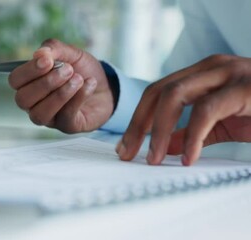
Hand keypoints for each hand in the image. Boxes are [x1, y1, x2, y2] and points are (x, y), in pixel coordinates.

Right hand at [8, 39, 113, 132]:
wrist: (106, 86)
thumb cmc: (82, 71)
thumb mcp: (70, 53)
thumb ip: (54, 49)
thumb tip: (39, 53)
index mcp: (29, 83)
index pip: (15, 80)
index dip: (29, 71)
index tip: (48, 60)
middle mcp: (33, 103)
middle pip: (23, 99)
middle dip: (46, 83)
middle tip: (68, 69)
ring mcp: (49, 117)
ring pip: (40, 113)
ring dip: (60, 94)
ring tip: (78, 79)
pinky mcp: (66, 126)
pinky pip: (65, 117)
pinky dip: (78, 98)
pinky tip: (89, 85)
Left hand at [116, 55, 250, 165]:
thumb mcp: (222, 125)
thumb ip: (192, 132)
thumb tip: (163, 146)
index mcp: (201, 73)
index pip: (156, 93)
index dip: (137, 120)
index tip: (125, 147)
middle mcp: (210, 67)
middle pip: (158, 92)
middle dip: (138, 125)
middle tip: (128, 154)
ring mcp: (228, 72)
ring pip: (174, 95)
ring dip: (157, 130)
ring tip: (152, 159)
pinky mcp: (244, 86)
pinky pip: (207, 111)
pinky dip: (191, 136)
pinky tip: (187, 158)